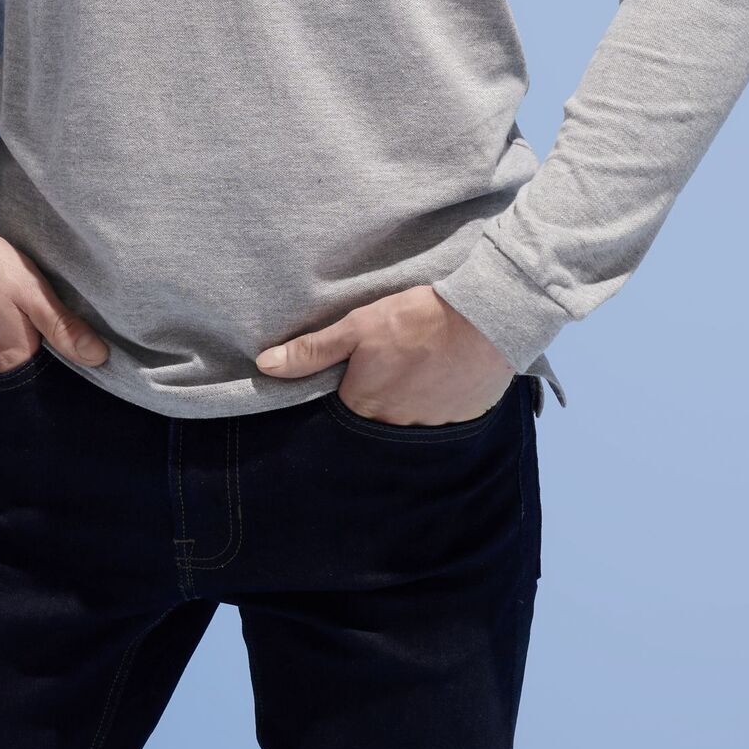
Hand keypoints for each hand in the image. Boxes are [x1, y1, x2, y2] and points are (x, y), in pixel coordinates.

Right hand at [0, 220, 110, 373]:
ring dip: (13, 349)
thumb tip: (99, 357)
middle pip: (24, 375)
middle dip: (38, 357)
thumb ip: (63, 327)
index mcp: (12, 359)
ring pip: (1, 366)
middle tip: (41, 324)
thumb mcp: (30, 289)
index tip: (72, 341)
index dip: (63, 360)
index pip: (49, 376)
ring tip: (18, 320)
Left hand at [255, 286, 514, 425]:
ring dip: (408, 403)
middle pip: (376, 419)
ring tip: (415, 371)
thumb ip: (312, 350)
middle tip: (389, 369)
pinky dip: (438, 402)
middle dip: (377, 400)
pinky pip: (440, 419)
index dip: (346, 391)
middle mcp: (394, 429)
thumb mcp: (357, 326)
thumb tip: (265, 366)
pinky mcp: (462, 421)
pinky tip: (441, 377)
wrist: (483, 320)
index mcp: (365, 407)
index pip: (342, 411)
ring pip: (409, 420)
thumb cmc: (414, 320)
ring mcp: (431, 428)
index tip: (353, 373)